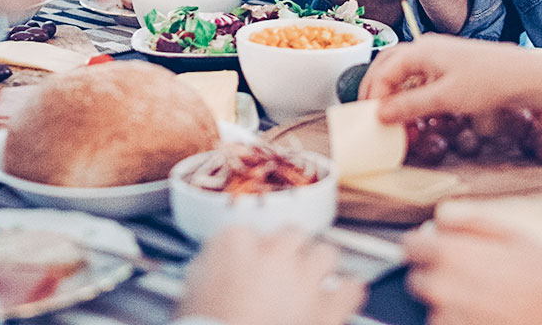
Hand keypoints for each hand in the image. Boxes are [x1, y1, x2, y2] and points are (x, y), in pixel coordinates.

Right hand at [178, 226, 365, 324]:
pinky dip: (348, 292)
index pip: (245, 232)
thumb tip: (212, 264)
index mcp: (235, 245)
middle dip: (289, 250)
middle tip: (282, 269)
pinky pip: (351, 288)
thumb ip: (206, 269)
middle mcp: (274, 254)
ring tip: (314, 279)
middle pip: (292, 234)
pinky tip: (343, 296)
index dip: (248, 249)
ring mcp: (304, 279)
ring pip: (325, 253)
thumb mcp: (190, 293)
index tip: (247, 261)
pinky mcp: (328, 308)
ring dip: (320, 266)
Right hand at [359, 34, 541, 123]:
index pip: (384, 70)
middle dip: (376, 86)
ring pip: (405, 69)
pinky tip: (413, 107)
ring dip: (393, 88)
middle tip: (368, 110)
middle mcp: (427, 47)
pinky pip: (420, 75)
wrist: (524, 75)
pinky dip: (410, 90)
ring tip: (388, 111)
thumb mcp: (445, 99)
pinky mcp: (451, 65)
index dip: (373, 94)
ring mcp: (440, 55)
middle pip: (389, 63)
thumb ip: (410, 106)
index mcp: (421, 50)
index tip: (371, 117)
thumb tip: (380, 113)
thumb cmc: (486, 82)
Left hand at [405, 220, 541, 324]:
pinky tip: (487, 318)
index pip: (410, 246)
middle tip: (471, 280)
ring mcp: (446, 319)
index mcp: (452, 255)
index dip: (425, 246)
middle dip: (438, 277)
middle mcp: (442, 288)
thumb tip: (441, 216)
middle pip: (419, 279)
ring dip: (451, 305)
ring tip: (486, 303)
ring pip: (434, 309)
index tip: (437, 250)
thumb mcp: (514, 236)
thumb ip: (471, 221)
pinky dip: (461, 323)